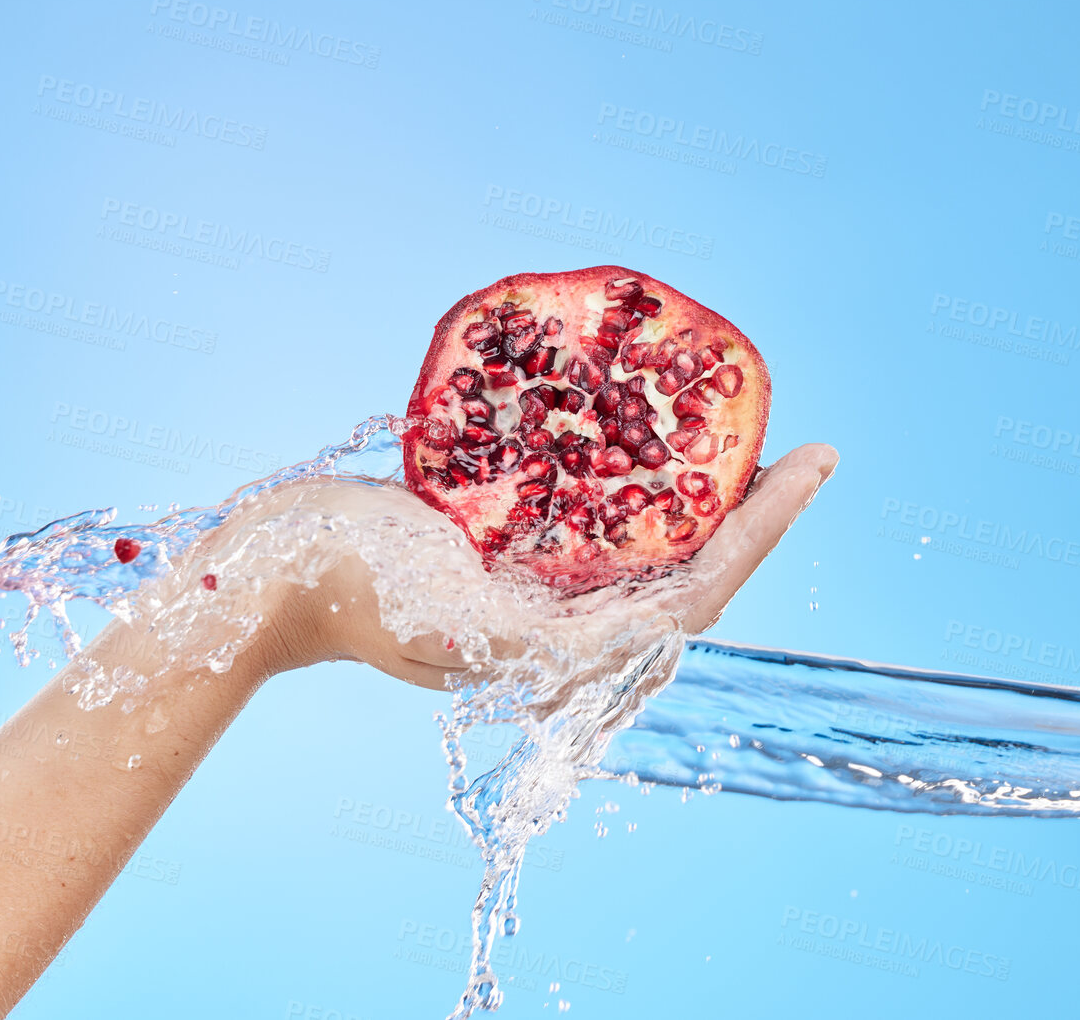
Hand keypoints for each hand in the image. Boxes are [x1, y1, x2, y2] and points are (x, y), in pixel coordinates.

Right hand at [195, 444, 836, 689]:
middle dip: (751, 511)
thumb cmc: (342, 587)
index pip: (697, 595)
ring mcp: (536, 585)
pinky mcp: (507, 550)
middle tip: (801, 448)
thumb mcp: (441, 618)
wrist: (266, 572)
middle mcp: (562, 620)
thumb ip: (532, 642)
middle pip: (689, 569)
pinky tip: (645, 429)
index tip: (813, 462)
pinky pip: (591, 514)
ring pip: (649, 542)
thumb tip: (639, 639)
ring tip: (739, 431)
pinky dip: (631, 475)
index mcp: (561, 649)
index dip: (763, 532)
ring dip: (700, 493)